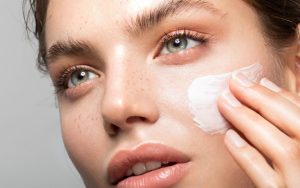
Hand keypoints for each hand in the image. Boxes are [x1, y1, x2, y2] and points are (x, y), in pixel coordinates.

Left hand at [218, 73, 299, 187]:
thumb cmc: (298, 162)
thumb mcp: (299, 133)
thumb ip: (292, 114)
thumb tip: (269, 85)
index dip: (275, 93)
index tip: (251, 80)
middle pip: (293, 122)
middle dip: (261, 99)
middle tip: (234, 83)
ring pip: (280, 147)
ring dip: (250, 121)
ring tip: (225, 103)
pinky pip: (265, 178)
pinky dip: (248, 156)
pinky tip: (230, 139)